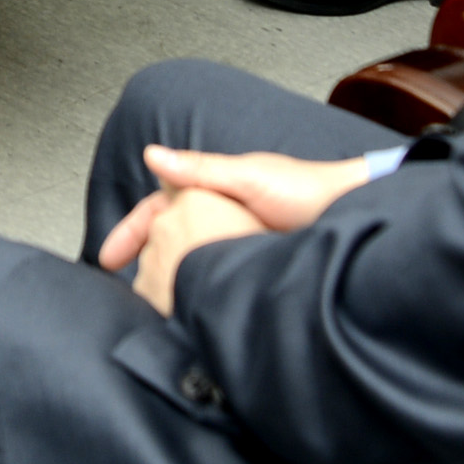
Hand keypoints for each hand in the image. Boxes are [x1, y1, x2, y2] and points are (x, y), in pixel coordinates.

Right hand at [95, 146, 376, 314]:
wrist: (354, 218)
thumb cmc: (309, 190)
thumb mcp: (249, 176)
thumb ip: (201, 169)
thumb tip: (153, 156)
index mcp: (211, 188)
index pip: (157, 210)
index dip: (130, 232)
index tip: (109, 258)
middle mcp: (219, 214)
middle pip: (168, 238)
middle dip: (144, 262)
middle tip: (127, 293)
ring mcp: (234, 241)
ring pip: (190, 259)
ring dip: (170, 278)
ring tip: (155, 306)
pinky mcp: (251, 265)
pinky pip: (214, 277)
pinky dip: (198, 290)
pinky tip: (193, 307)